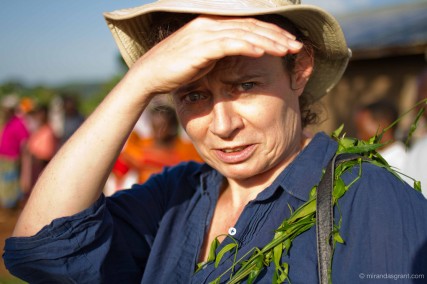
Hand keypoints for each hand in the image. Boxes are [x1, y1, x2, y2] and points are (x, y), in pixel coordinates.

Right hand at [128, 15, 302, 96]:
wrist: (149, 75)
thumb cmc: (176, 69)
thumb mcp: (202, 56)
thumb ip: (220, 51)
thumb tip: (239, 54)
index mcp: (212, 23)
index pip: (248, 24)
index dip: (270, 32)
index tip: (288, 42)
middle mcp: (210, 23)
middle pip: (251, 26)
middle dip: (276, 35)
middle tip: (297, 45)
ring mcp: (205, 33)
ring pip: (244, 34)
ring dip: (268, 42)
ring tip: (287, 50)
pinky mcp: (201, 47)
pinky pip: (229, 44)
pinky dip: (248, 47)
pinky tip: (263, 53)